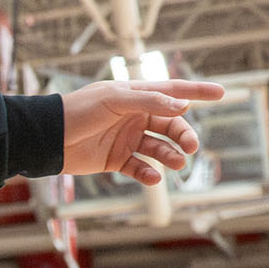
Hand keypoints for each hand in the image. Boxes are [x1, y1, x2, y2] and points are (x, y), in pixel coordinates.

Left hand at [58, 77, 227, 184]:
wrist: (46, 138)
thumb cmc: (76, 111)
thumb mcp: (113, 100)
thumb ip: (148, 101)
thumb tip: (182, 106)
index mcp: (134, 96)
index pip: (172, 92)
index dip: (196, 92)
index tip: (221, 93)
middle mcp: (134, 116)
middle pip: (171, 125)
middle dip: (184, 135)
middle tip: (191, 146)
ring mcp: (126, 138)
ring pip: (159, 147)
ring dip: (170, 155)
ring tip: (175, 163)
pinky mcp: (116, 159)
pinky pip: (140, 167)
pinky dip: (149, 173)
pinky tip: (153, 176)